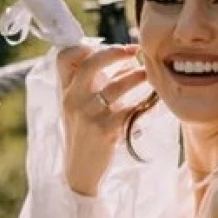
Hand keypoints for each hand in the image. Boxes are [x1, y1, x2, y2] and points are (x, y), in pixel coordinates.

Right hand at [57, 42, 147, 195]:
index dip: (86, 46)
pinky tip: (152, 101)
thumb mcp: (76, 107)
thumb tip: (119, 59)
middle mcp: (74, 100)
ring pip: (119, 85)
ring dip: (138, 76)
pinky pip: (133, 108)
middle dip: (117, 52)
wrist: (81, 170)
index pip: (65, 56)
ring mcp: (90, 114)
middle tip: (135, 51)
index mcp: (65, 91)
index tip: (109, 48)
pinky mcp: (108, 130)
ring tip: (148, 74)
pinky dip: (145, 103)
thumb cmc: (83, 135)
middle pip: (93, 62)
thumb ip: (89, 84)